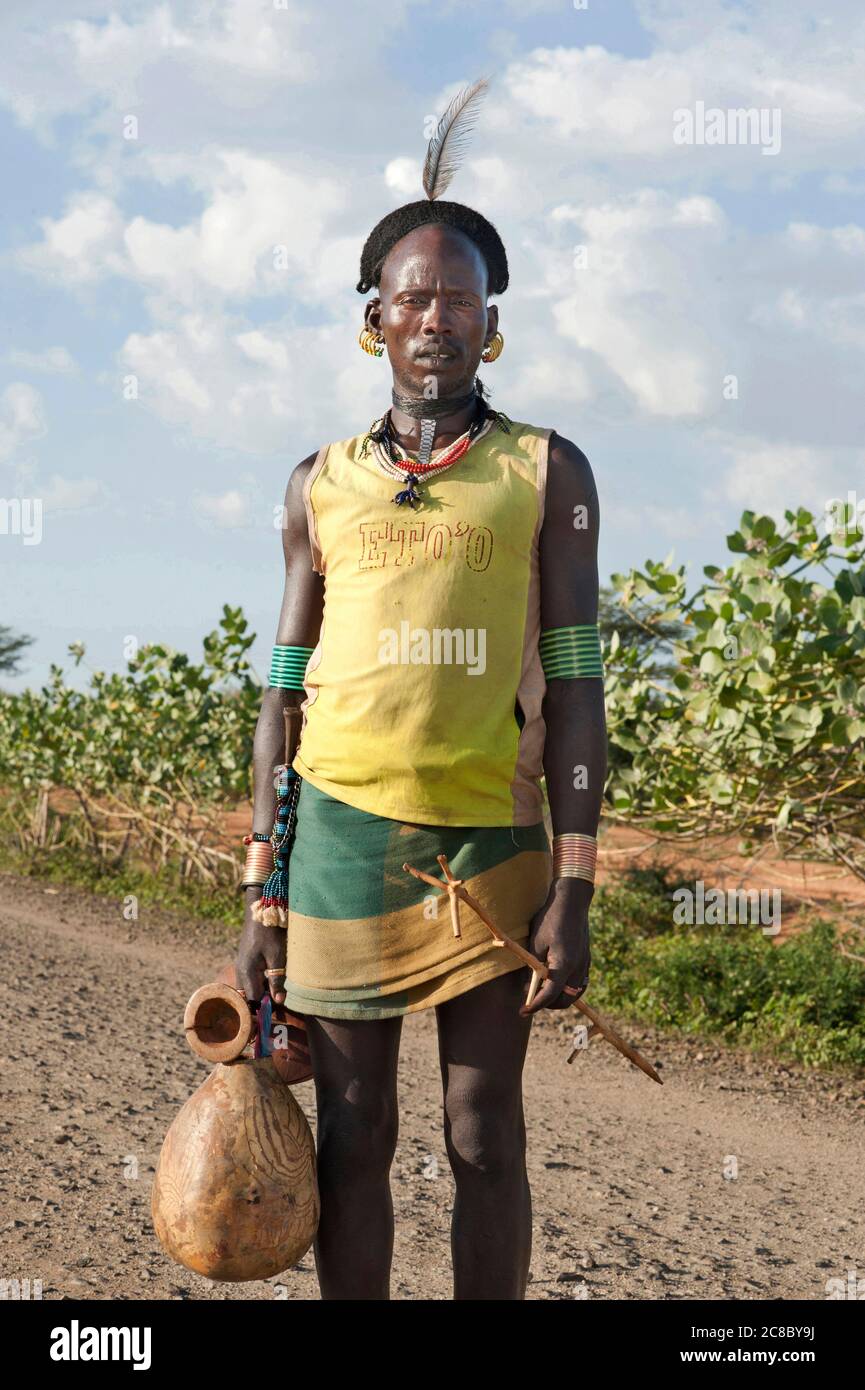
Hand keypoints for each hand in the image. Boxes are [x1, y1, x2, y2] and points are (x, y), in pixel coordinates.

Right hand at [235, 888, 286, 1004]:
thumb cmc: (270, 932)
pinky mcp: (246, 961)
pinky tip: (271, 985)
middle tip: (276, 1009)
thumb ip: (277, 980)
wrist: (262, 909)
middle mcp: (241, 971)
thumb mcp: (277, 956)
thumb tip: (278, 1002)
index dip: (264, 1010)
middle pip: (248, 997)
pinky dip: (260, 985)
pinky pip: (250, 980)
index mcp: (247, 973)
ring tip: (275, 999)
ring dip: (261, 995)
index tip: (276, 1016)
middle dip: (260, 1005)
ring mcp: (242, 966)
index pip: (253, 1001)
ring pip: (249, 988)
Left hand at [519, 878, 590, 1015]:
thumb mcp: (535, 942)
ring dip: (558, 998)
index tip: (522, 1010)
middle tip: (530, 1001)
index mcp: (564, 964)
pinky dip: (567, 989)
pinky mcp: (586, 960)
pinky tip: (555, 984)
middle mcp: (578, 968)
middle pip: (565, 1000)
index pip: (550, 995)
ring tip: (541, 993)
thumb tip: (529, 986)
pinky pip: (579, 984)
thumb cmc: (550, 919)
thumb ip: (534, 967)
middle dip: (548, 1005)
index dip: (535, 1005)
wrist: (572, 901)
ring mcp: (585, 964)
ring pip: (574, 994)